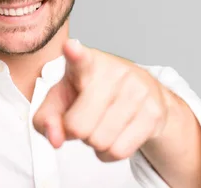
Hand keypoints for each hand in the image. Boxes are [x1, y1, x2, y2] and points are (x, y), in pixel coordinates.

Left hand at [33, 39, 172, 161]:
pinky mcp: (153, 113)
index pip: (80, 58)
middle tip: (83, 119)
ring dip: (94, 143)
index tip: (70, 47)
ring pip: (100, 142)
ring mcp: (137, 91)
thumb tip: (55, 139)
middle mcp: (114, 72)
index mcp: (86, 63)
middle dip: (76, 132)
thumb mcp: (61, 100)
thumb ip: (46, 119)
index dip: (74, 54)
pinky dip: (109, 153)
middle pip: (79, 126)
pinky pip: (119, 152)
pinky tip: (114, 135)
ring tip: (100, 124)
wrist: (142, 93)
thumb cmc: (90, 93)